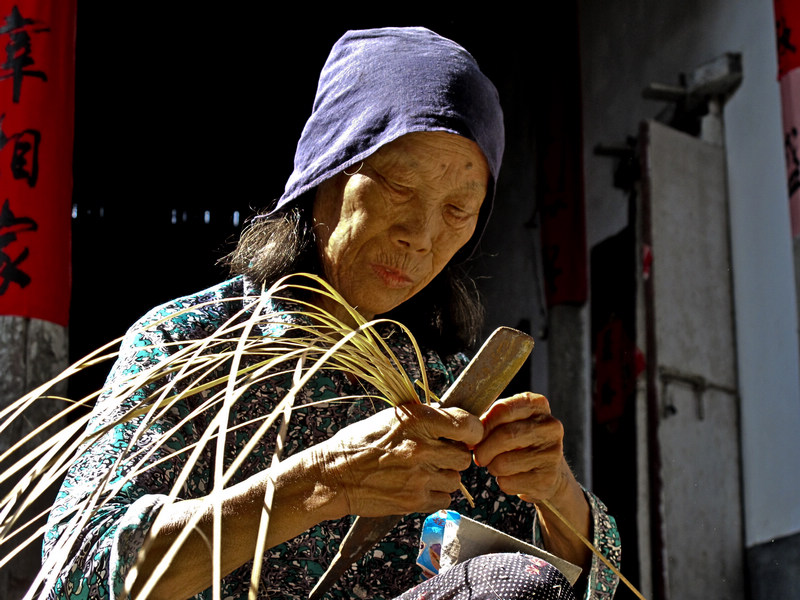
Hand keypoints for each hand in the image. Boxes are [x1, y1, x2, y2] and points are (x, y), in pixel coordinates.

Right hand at [314, 403, 483, 517]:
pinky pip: (445, 499)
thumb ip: (425, 418)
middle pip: (465, 456)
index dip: (470, 431)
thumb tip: (454, 420)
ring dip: (444, 475)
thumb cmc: (361, 442)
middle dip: (453, 455)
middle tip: (436, 454)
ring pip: (456, 479)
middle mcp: (422, 448)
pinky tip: (417, 485)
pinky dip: (435, 494)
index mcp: (418, 421)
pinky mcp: (415, 501)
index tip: (464, 435)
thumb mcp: (391, 417)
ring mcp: (420, 477)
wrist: (334, 476)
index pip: (468, 425)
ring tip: (422, 470)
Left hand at [473, 392, 591, 567]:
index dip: (483, 425)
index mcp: (538, 405)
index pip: (502, 409)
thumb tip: (466, 434)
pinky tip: (511, 478)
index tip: (474, 436)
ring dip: (492, 467)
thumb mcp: (509, 423)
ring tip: (497, 466)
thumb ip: (490, 421)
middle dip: (484, 449)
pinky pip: (509, 482)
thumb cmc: (520, 442)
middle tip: (479, 457)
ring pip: (504, 462)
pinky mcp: (548, 479)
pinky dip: (502, 483)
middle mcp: (551, 426)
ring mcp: (552, 453)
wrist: (549, 472)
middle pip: (505, 436)